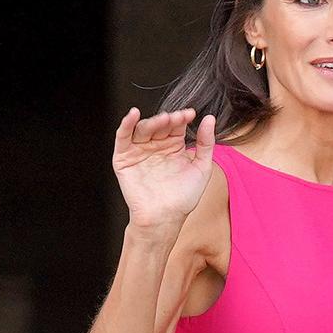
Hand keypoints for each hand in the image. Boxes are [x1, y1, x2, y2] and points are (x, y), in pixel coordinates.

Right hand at [112, 107, 216, 230]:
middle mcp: (156, 146)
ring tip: (164, 119)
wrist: (164, 218)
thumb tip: (210, 119)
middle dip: (169, 119)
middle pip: (160, 125)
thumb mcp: (202, 168)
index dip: (182, 118)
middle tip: (178, 118)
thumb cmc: (182, 198)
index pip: (176, 126)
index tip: (191, 114)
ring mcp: (139, 151)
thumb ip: (206, 143)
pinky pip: (123, 137)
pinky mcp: (123, 158)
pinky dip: (126, 124)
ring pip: (143, 129)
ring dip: (153, 121)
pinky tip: (133, 115)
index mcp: (173, 146)